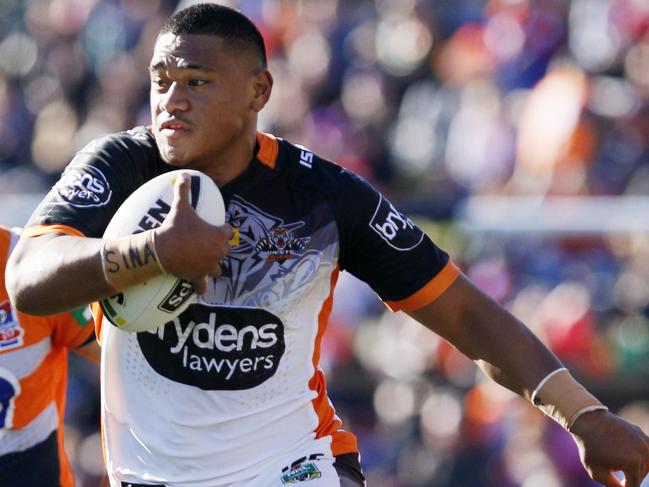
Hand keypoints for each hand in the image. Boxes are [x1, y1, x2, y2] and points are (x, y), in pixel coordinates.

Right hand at [154, 171, 231, 293]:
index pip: (227, 230)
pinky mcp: (198, 276)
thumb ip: (184, 190)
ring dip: (213, 263)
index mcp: (219, 235)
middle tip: (206, 242)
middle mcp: (218, 252)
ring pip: (217, 267)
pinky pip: (203, 285)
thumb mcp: (181, 206)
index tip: (214, 227)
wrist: (162, 249)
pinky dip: (201, 286)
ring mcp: (209, 266)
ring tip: (205, 261)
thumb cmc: (175, 227)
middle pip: (224, 249)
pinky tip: (200, 288)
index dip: (221, 228)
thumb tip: (184, 173)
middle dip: (218, 246)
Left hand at [570, 409, 648, 486]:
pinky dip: (640, 456)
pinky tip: (628, 457)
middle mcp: (642, 451)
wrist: (587, 421)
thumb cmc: (590, 448)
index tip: (616, 484)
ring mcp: (643, 440)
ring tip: (625, 470)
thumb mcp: (597, 473)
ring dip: (638, 469)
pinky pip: (645, 450)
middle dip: (630, 478)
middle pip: (641, 474)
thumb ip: (614, 486)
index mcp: (632, 462)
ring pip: (647, 463)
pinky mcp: (640, 433)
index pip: (634, 484)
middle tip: (617, 476)